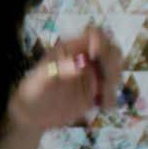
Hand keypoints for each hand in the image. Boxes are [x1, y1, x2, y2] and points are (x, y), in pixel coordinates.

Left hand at [7, 26, 123, 134]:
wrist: (32, 114)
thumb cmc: (34, 90)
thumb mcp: (42, 79)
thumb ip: (59, 70)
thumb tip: (80, 64)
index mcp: (72, 48)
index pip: (94, 34)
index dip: (100, 41)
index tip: (95, 56)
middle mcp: (85, 57)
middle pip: (111, 49)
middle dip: (112, 64)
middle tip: (104, 82)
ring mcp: (92, 74)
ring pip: (115, 69)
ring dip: (113, 82)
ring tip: (101, 100)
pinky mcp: (96, 91)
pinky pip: (112, 90)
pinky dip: (112, 97)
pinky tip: (103, 107)